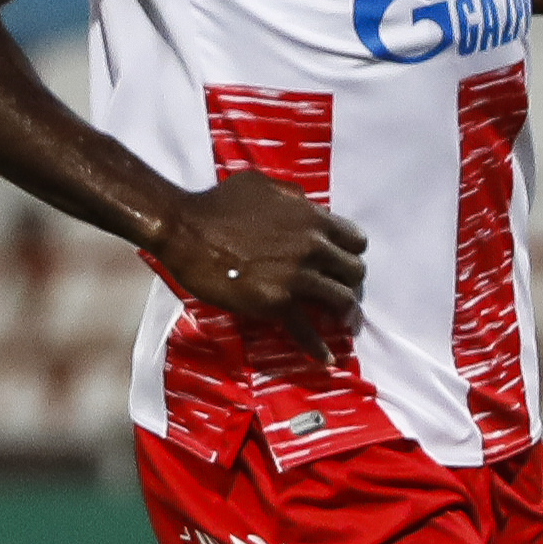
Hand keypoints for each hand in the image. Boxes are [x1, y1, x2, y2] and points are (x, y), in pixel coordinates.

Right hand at [156, 174, 364, 362]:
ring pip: (341, 300)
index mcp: (312, 218)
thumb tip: (304, 205)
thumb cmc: (218, 204)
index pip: (356, 240)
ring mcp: (297, 277)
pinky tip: (326, 357)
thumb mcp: (263, 186)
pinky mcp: (277, 303)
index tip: (343, 264)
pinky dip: (318, 347)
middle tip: (342, 293)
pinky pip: (306, 330)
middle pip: (354, 271)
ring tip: (345, 324)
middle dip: (350, 283)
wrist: (186, 230)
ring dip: (345, 314)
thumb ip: (291, 197)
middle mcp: (313, 246)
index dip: (352, 253)